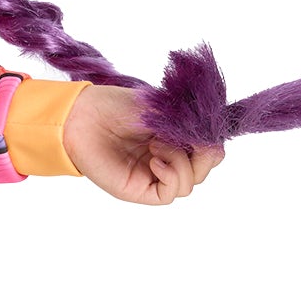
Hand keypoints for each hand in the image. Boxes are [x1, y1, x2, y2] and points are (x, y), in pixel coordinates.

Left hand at [62, 84, 225, 204]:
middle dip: (202, 153)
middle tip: (179, 136)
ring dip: (181, 161)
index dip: (212, 141)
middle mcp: (169, 158)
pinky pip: (172, 193)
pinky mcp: (142, 190)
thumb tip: (214, 141)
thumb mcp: (165, 110)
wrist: (86, 117)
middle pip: (205, 168)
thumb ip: (191, 125)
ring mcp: (156, 175)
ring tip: (156, 145)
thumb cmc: (120, 107)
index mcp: (177, 138)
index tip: (201, 126)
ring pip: (191, 182)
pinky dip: (172, 176)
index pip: (211, 149)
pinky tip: (156, 161)